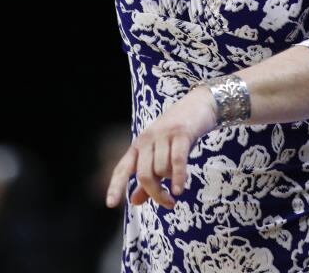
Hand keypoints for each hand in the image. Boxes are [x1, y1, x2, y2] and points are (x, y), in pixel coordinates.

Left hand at [105, 86, 217, 209]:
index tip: (111, 204)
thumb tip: (134, 201)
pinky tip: (179, 189)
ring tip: (180, 184)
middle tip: (169, 204)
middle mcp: (146, 140)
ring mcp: (163, 135)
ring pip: (161, 169)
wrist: (197, 105)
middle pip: (144, 175)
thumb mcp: (160, 156)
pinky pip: (176, 161)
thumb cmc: (177, 135)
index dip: (115, 186)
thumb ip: (148, 180)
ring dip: (171, 182)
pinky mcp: (180, 133)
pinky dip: (178, 177)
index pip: (122, 169)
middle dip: (156, 194)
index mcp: (138, 146)